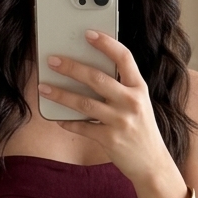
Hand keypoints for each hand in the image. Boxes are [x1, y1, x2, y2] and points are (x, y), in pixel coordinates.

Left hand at [38, 31, 185, 197]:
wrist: (152, 164)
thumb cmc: (142, 131)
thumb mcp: (140, 105)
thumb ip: (122, 89)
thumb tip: (90, 75)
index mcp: (139, 88)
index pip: (124, 57)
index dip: (106, 43)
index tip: (88, 33)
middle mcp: (131, 102)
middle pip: (97, 78)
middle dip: (72, 67)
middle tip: (53, 60)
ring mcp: (120, 121)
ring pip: (84, 103)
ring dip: (61, 94)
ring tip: (44, 87)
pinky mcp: (110, 140)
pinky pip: (83, 127)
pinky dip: (68, 122)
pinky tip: (57, 117)